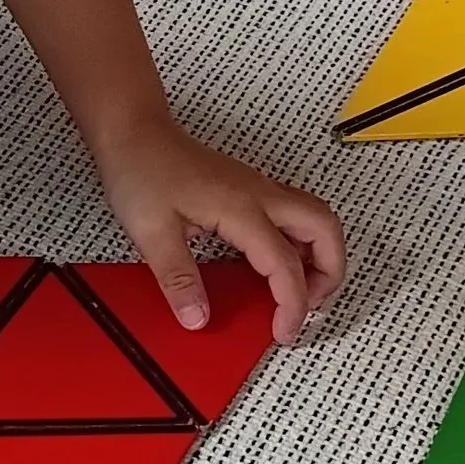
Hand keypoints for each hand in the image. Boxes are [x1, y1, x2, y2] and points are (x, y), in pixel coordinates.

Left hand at [94, 113, 344, 346]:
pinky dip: (299, 244)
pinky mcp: (249, 189)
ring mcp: (258, 189)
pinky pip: (293, 216)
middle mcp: (260, 195)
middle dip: (329, 274)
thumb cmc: (142, 169)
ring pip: (315, 219)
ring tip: (297, 290)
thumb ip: (179, 280)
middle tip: (307, 306)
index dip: (293, 305)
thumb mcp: (152, 233)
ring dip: (319, 256)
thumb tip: (198, 318)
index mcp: (243, 208)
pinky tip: (272, 265)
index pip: (287, 265)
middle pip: (326, 230)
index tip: (283, 331)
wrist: (135, 132)